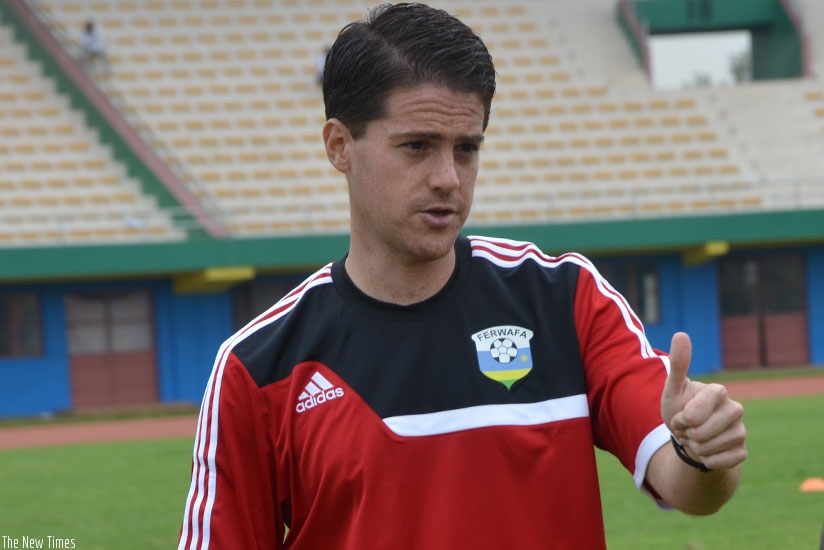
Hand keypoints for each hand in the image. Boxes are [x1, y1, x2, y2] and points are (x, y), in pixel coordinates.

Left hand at [660, 332, 746, 470]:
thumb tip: (681, 333)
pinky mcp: (743, 451)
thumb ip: (679, 364)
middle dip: (686, 434)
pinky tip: (706, 452)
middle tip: (687, 429)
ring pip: (709, 448)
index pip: (694, 414)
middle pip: (702, 433)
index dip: (681, 419)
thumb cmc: (679, 408)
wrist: (688, 436)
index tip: (681, 416)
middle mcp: (735, 409)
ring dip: (694, 448)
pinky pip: (719, 462)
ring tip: (695, 439)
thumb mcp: (673, 388)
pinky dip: (706, 460)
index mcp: (719, 392)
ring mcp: (741, 431)